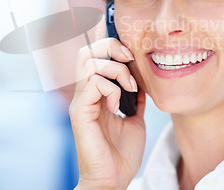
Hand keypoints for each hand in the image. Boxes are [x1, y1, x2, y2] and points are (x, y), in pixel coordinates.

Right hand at [69, 38, 145, 189]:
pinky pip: (93, 84)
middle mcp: (84, 94)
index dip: (112, 47)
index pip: (94, 56)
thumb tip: (143, 83)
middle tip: (130, 61)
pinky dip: (112, 89)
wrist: (113, 180)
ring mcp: (81, 102)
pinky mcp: (80, 113)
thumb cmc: (121, 154)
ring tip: (129, 89)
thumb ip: (136, 99)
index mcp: (95, 94)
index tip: (133, 57)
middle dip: (111, 47)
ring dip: (116, 70)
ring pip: (89, 62)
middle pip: (87, 51)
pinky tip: (118, 106)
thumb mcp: (134, 119)